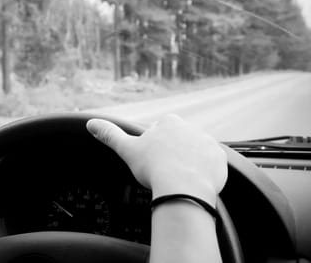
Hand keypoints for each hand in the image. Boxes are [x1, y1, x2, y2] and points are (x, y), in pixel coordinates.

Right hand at [86, 115, 226, 206]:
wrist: (183, 188)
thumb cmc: (154, 168)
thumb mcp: (127, 150)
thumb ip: (110, 135)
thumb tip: (90, 123)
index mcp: (169, 122)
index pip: (161, 131)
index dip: (155, 148)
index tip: (153, 161)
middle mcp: (191, 128)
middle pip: (179, 141)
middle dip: (173, 154)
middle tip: (165, 172)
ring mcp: (208, 143)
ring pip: (195, 152)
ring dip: (189, 162)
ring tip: (179, 179)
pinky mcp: (220, 159)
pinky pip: (211, 164)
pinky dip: (204, 172)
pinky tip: (194, 182)